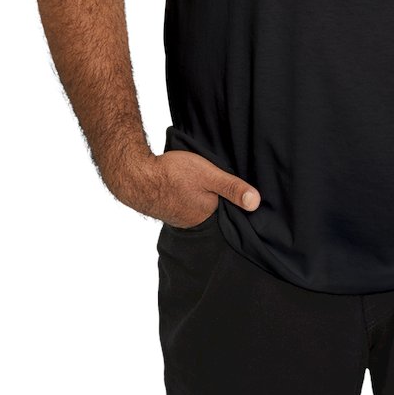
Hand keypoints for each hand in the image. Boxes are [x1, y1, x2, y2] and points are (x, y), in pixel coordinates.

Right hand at [108, 146, 261, 227]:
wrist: (137, 176)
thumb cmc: (174, 173)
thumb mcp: (209, 175)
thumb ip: (232, 187)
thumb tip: (256, 203)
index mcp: (207, 215)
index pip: (228, 211)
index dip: (234, 201)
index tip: (241, 192)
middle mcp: (194, 221)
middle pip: (214, 209)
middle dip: (219, 200)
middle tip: (223, 185)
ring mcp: (179, 216)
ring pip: (199, 206)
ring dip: (202, 198)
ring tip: (205, 186)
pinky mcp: (169, 208)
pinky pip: (185, 204)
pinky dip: (189, 197)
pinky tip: (188, 187)